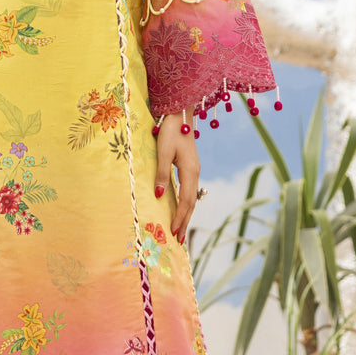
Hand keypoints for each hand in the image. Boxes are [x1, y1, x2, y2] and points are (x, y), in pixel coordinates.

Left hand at [154, 115, 201, 244]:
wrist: (180, 114)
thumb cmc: (170, 131)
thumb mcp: (163, 153)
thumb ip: (162, 174)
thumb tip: (160, 197)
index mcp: (190, 171)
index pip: (186, 200)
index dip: (179, 217)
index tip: (173, 231)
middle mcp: (195, 173)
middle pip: (191, 203)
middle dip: (185, 222)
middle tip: (180, 240)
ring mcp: (194, 170)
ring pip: (192, 198)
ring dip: (186, 215)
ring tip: (181, 230)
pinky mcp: (190, 167)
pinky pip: (189, 191)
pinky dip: (186, 204)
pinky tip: (182, 209)